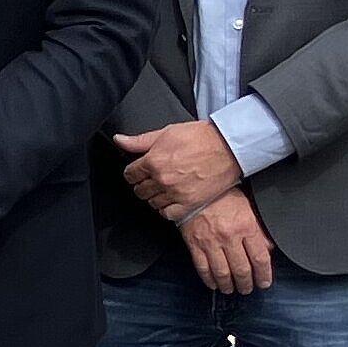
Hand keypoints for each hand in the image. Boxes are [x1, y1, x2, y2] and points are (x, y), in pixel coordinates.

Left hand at [116, 120, 244, 222]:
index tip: (139, 171)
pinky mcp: (190, 203)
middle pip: (139, 190)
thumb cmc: (200, 137)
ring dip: (154, 196)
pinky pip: (167, 214)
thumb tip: (119, 140)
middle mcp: (162, 179)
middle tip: (152, 179)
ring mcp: (175, 193)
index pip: (130, 175)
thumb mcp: (166, 132)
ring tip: (162, 188)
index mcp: (153, 161)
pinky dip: (166, 209)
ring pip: (151, 202)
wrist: (228, 147)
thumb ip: (139, 141)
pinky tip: (170, 200)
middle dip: (142, 184)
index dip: (133, 172)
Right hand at [180, 188, 276, 294]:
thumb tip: (267, 248)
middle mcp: (229, 237)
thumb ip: (258, 229)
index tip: (264, 282)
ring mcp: (211, 242)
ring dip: (229, 285)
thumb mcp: (247, 208)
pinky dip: (209, 279)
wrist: (195, 190)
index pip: (260, 258)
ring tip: (231, 289)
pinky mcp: (194, 244)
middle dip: (247, 283)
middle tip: (248, 288)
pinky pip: (203, 267)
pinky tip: (214, 283)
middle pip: (242, 269)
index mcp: (246, 226)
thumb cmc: (221, 195)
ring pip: (223, 272)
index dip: (264, 274)